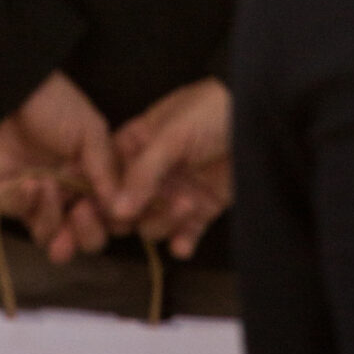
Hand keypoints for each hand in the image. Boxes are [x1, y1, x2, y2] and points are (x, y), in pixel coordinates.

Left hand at [0, 71, 118, 263]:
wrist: (13, 88)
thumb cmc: (56, 103)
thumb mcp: (91, 131)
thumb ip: (107, 170)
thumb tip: (122, 208)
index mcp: (92, 178)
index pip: (108, 216)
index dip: (113, 223)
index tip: (115, 216)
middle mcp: (67, 192)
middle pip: (81, 237)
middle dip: (85, 234)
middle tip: (81, 212)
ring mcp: (36, 196)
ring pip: (48, 235)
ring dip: (51, 218)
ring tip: (48, 185)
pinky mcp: (7, 193)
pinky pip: (16, 214)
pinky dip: (24, 203)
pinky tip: (29, 182)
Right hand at [110, 78, 232, 258]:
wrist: (260, 115)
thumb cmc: (212, 109)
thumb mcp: (172, 134)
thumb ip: (143, 173)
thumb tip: (116, 210)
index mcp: (136, 144)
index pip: (106, 175)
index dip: (99, 194)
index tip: (93, 210)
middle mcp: (152, 171)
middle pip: (125, 207)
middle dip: (129, 215)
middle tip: (137, 215)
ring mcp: (176, 191)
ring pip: (152, 224)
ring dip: (164, 221)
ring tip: (186, 204)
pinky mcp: (202, 207)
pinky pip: (184, 235)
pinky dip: (182, 243)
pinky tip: (184, 244)